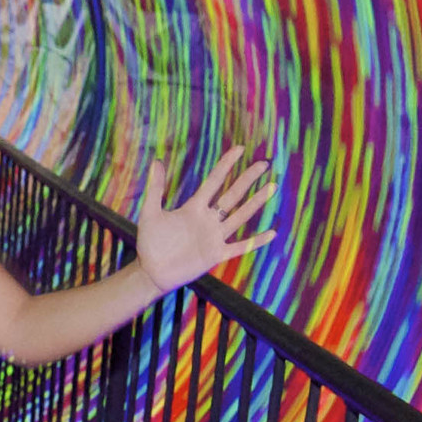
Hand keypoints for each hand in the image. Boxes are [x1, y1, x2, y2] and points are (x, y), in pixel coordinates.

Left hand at [136, 144, 273, 293]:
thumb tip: (156, 161)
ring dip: (256, 203)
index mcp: (194, 208)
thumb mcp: (150, 213)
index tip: (240, 149)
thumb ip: (156, 188)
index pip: (214, 182)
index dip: (226, 165)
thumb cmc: (150, 242)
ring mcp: (214, 237)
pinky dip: (255, 241)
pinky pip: (240, 247)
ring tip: (272, 187)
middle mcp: (208, 220)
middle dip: (247, 179)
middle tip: (263, 164)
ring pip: (240, 217)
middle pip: (232, 195)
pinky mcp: (216, 255)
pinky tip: (271, 233)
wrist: (151, 272)